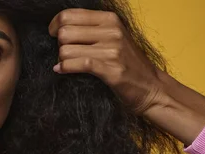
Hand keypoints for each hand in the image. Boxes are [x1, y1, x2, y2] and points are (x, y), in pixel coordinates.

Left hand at [48, 8, 163, 115]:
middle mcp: (111, 31)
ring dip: (62, 60)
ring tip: (69, 64)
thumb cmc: (126, 62)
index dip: (55, 26)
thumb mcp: (112, 36)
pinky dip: (65, 68)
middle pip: (64, 33)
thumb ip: (90, 28)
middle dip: (59, 46)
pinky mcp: (111, 69)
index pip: (69, 15)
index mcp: (109, 19)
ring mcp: (112, 50)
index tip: (53, 35)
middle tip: (66, 55)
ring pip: (66, 50)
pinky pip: (77, 64)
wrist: (150, 87)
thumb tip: (58, 27)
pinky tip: (62, 70)